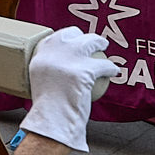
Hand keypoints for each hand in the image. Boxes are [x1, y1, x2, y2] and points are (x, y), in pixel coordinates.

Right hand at [19, 27, 118, 151]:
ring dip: (99, 42)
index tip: (73, 42)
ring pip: (90, 42)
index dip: (66, 38)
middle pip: (71, 35)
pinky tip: (114, 70)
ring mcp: (68, 59)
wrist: (53, 120)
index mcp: (40, 55)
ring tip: (104, 46)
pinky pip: (104, 65)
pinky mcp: (84, 69)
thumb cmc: (49, 110)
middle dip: (82, 36)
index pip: (54, 37)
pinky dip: (111, 68)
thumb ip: (50, 72)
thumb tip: (61, 70)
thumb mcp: (41, 84)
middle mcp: (52, 52)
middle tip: (91, 42)